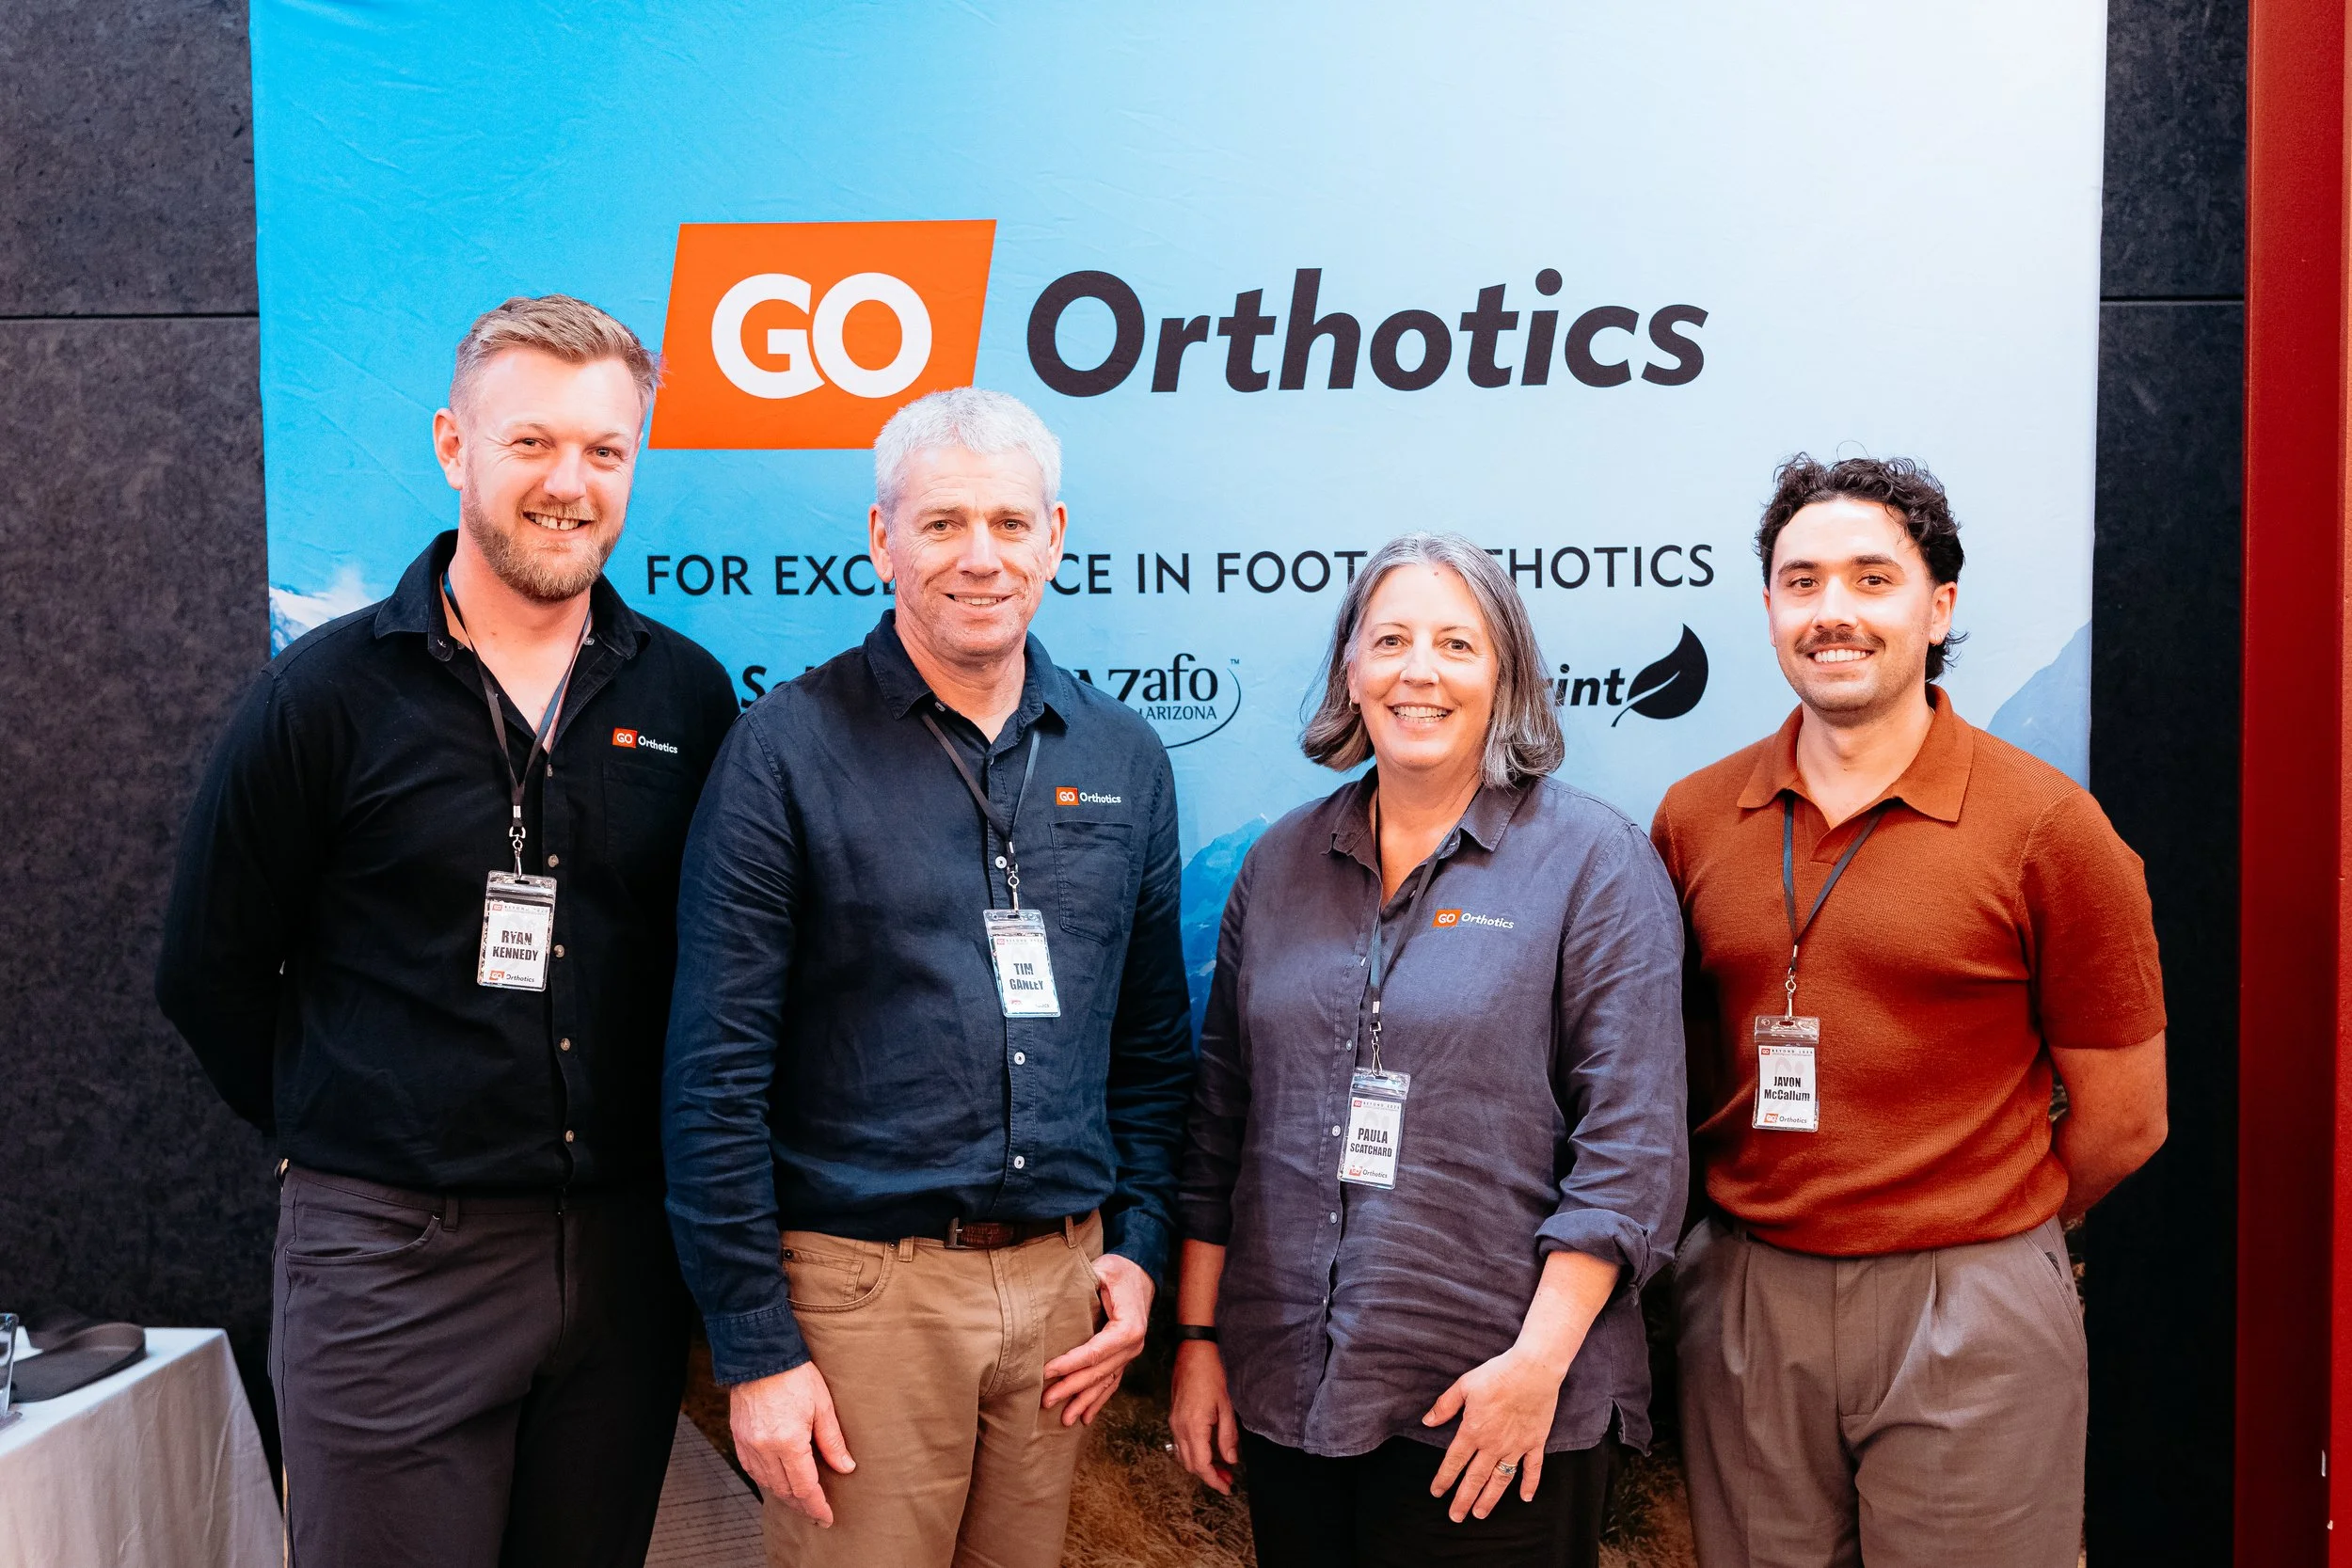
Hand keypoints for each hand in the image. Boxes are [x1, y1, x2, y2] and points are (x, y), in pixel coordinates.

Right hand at [730, 1361, 853, 1526]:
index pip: (805, 1487)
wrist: (761, 1355)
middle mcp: (765, 1448)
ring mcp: (748, 1445)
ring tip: (800, 1501)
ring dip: (785, 1495)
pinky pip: (752, 1470)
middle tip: (816, 1514)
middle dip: (802, 1506)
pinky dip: (766, 1480)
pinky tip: (777, 1482)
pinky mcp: (739, 1438)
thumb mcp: (822, 1405)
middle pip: (785, 1490)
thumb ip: (832, 1441)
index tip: (826, 1518)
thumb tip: (846, 1467)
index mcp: (788, 1442)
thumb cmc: (795, 1375)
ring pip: (767, 1483)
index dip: (817, 1506)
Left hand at [1041, 1252, 1152, 1425]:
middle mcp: (1132, 1345)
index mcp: (1129, 1327)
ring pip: (1106, 1383)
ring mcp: (1130, 1354)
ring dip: (1084, 1402)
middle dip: (1071, 1388)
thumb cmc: (1119, 1271)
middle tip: (1046, 1401)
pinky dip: (1099, 1399)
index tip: (1046, 1372)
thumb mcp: (1103, 1271)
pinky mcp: (1124, 1357)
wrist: (1140, 1273)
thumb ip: (1086, 1285)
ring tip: (1065, 1420)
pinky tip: (1085, 1416)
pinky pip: (1112, 1382)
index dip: (1070, 1364)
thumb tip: (1054, 1297)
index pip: (1095, 1352)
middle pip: (1099, 1372)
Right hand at [1169, 1339, 1240, 1493]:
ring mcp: (1174, 1423)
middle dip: (1209, 1476)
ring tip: (1221, 1467)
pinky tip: (1208, 1451)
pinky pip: (1181, 1444)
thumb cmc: (1211, 1375)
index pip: (1201, 1465)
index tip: (1227, 1488)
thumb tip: (1230, 1460)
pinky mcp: (1174, 1417)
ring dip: (1201, 1466)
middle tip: (1228, 1479)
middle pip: (1190, 1465)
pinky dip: (1194, 1454)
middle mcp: (1179, 1428)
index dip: (1214, 1480)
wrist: (1192, 1352)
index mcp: (1193, 1427)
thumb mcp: (1225, 1406)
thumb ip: (1227, 1436)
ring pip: (1184, 1456)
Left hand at [1421, 1344, 1564, 1521]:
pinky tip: (1525, 1498)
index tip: (1437, 1493)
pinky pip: (1532, 1469)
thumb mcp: (1464, 1385)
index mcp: (1473, 1430)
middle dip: (1463, 1499)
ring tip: (1480, 1513)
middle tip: (1456, 1517)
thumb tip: (1427, 1422)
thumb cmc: (1498, 1374)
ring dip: (1490, 1498)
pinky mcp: (1535, 1442)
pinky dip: (1529, 1484)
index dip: (1444, 1479)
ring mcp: (1516, 1446)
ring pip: (1500, 1479)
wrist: (1533, 1370)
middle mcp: (1493, 1444)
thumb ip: (1445, 1406)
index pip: (1454, 1461)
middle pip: (1475, 1478)